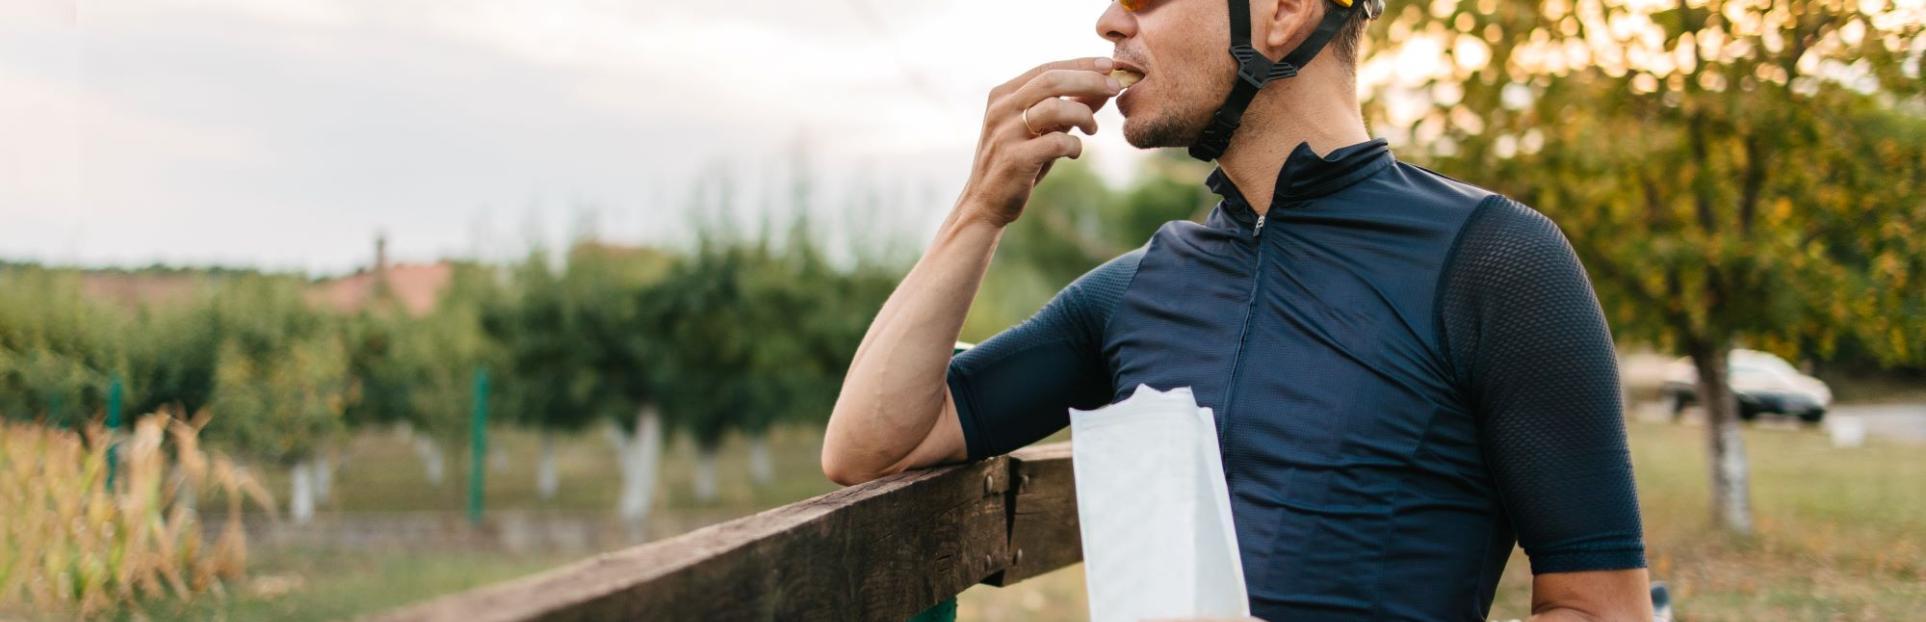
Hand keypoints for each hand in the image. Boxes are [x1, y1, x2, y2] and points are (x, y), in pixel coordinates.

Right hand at [957, 57, 1120, 227]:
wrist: (985, 203)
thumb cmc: (1019, 162)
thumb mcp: (1042, 129)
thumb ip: (1069, 106)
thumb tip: (1106, 85)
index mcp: (1003, 95)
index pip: (1047, 68)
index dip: (1081, 64)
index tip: (1110, 65)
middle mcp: (1001, 109)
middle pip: (1052, 80)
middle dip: (1089, 80)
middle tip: (1115, 88)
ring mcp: (1006, 133)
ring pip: (1055, 107)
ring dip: (1084, 114)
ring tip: (1091, 128)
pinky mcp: (1015, 159)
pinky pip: (1056, 142)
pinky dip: (1074, 144)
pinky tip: (1075, 151)